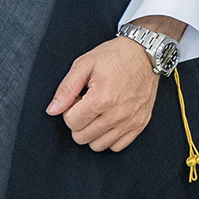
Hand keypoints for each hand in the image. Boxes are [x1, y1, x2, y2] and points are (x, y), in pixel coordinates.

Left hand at [47, 35, 160, 150]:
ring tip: (98, 112)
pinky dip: (109, 137)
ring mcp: (130, 121)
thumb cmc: (115, 56)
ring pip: (98, 146)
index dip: (70, 110)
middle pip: (82, 137)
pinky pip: (117, 146)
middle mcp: (117, 114)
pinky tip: (109, 120)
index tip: (79, 98)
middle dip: (79, 122)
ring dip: (92, 132)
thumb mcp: (84, 64)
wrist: (145, 53)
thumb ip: (66, 89)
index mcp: (101, 98)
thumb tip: (52, 110)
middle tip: (87, 104)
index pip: (71, 122)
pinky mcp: (140, 124)